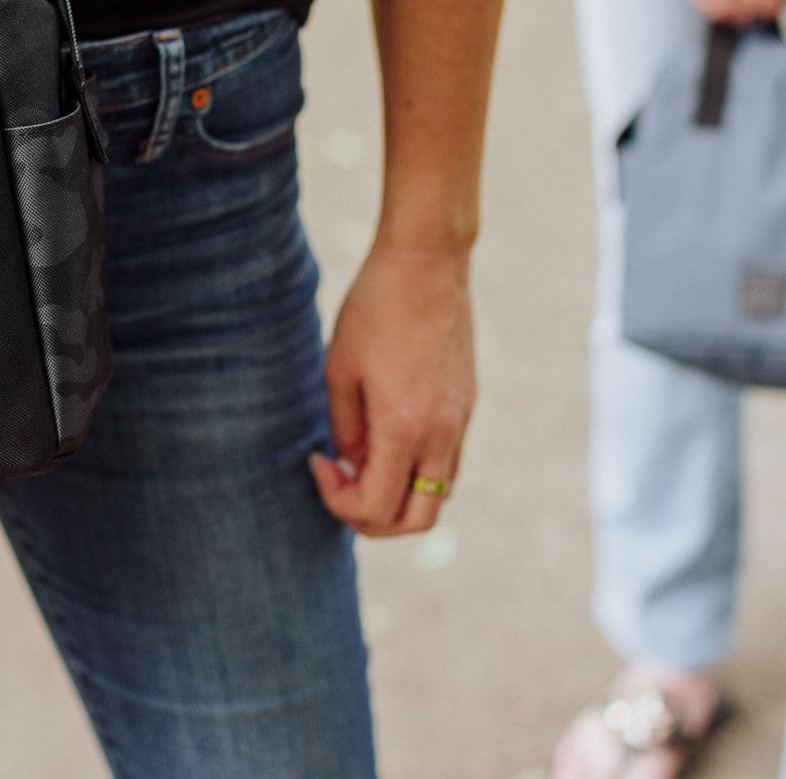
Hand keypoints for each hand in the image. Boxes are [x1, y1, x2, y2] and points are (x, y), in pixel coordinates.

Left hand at [310, 244, 476, 536]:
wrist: (427, 264)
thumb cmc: (374, 309)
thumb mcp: (339, 370)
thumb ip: (346, 430)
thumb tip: (354, 466)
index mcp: (404, 429)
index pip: (376, 509)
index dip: (338, 501)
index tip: (318, 461)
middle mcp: (441, 435)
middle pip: (416, 521)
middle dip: (373, 520)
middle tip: (342, 487)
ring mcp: (461, 422)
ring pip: (436, 495)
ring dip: (397, 495)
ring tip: (361, 460)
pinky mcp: (467, 405)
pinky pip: (446, 463)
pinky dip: (415, 470)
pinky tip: (385, 437)